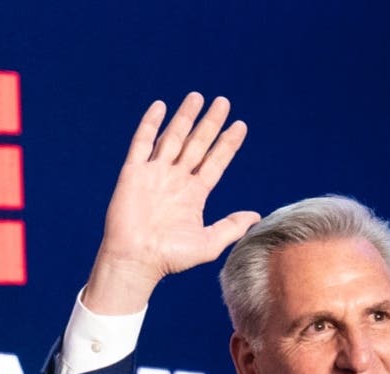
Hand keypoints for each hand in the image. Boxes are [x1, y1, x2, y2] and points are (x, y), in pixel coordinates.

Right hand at [83, 92, 259, 313]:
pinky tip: (160, 106)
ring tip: (197, 97)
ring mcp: (154, 174)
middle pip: (196, 144)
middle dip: (210, 123)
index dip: (227, 144)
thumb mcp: (208, 244)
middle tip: (223, 102)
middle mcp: (175, 180)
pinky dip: (150, 124)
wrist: (136, 259)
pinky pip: (142, 143)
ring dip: (184, 117)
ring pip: (172, 138)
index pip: (214, 162)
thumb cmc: (170, 257)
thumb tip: (256, 216)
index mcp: (194, 194)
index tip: (240, 126)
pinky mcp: (133, 173)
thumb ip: (231, 227)